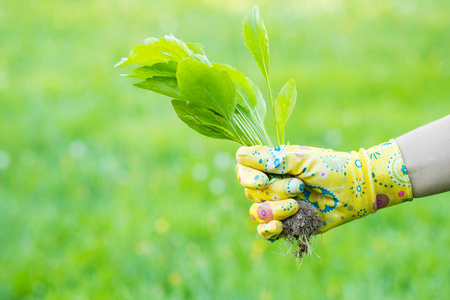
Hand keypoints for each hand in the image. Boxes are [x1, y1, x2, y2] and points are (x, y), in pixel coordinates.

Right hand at [236, 140, 413, 240]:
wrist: (356, 190)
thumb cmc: (331, 168)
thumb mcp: (301, 159)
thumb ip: (271, 159)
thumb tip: (239, 154)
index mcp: (272, 165)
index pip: (243, 169)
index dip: (247, 176)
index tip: (262, 180)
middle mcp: (272, 184)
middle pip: (251, 192)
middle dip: (273, 192)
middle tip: (299, 187)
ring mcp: (279, 204)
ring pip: (257, 212)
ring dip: (274, 210)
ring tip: (297, 205)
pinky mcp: (288, 223)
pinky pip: (265, 231)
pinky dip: (268, 230)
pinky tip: (278, 227)